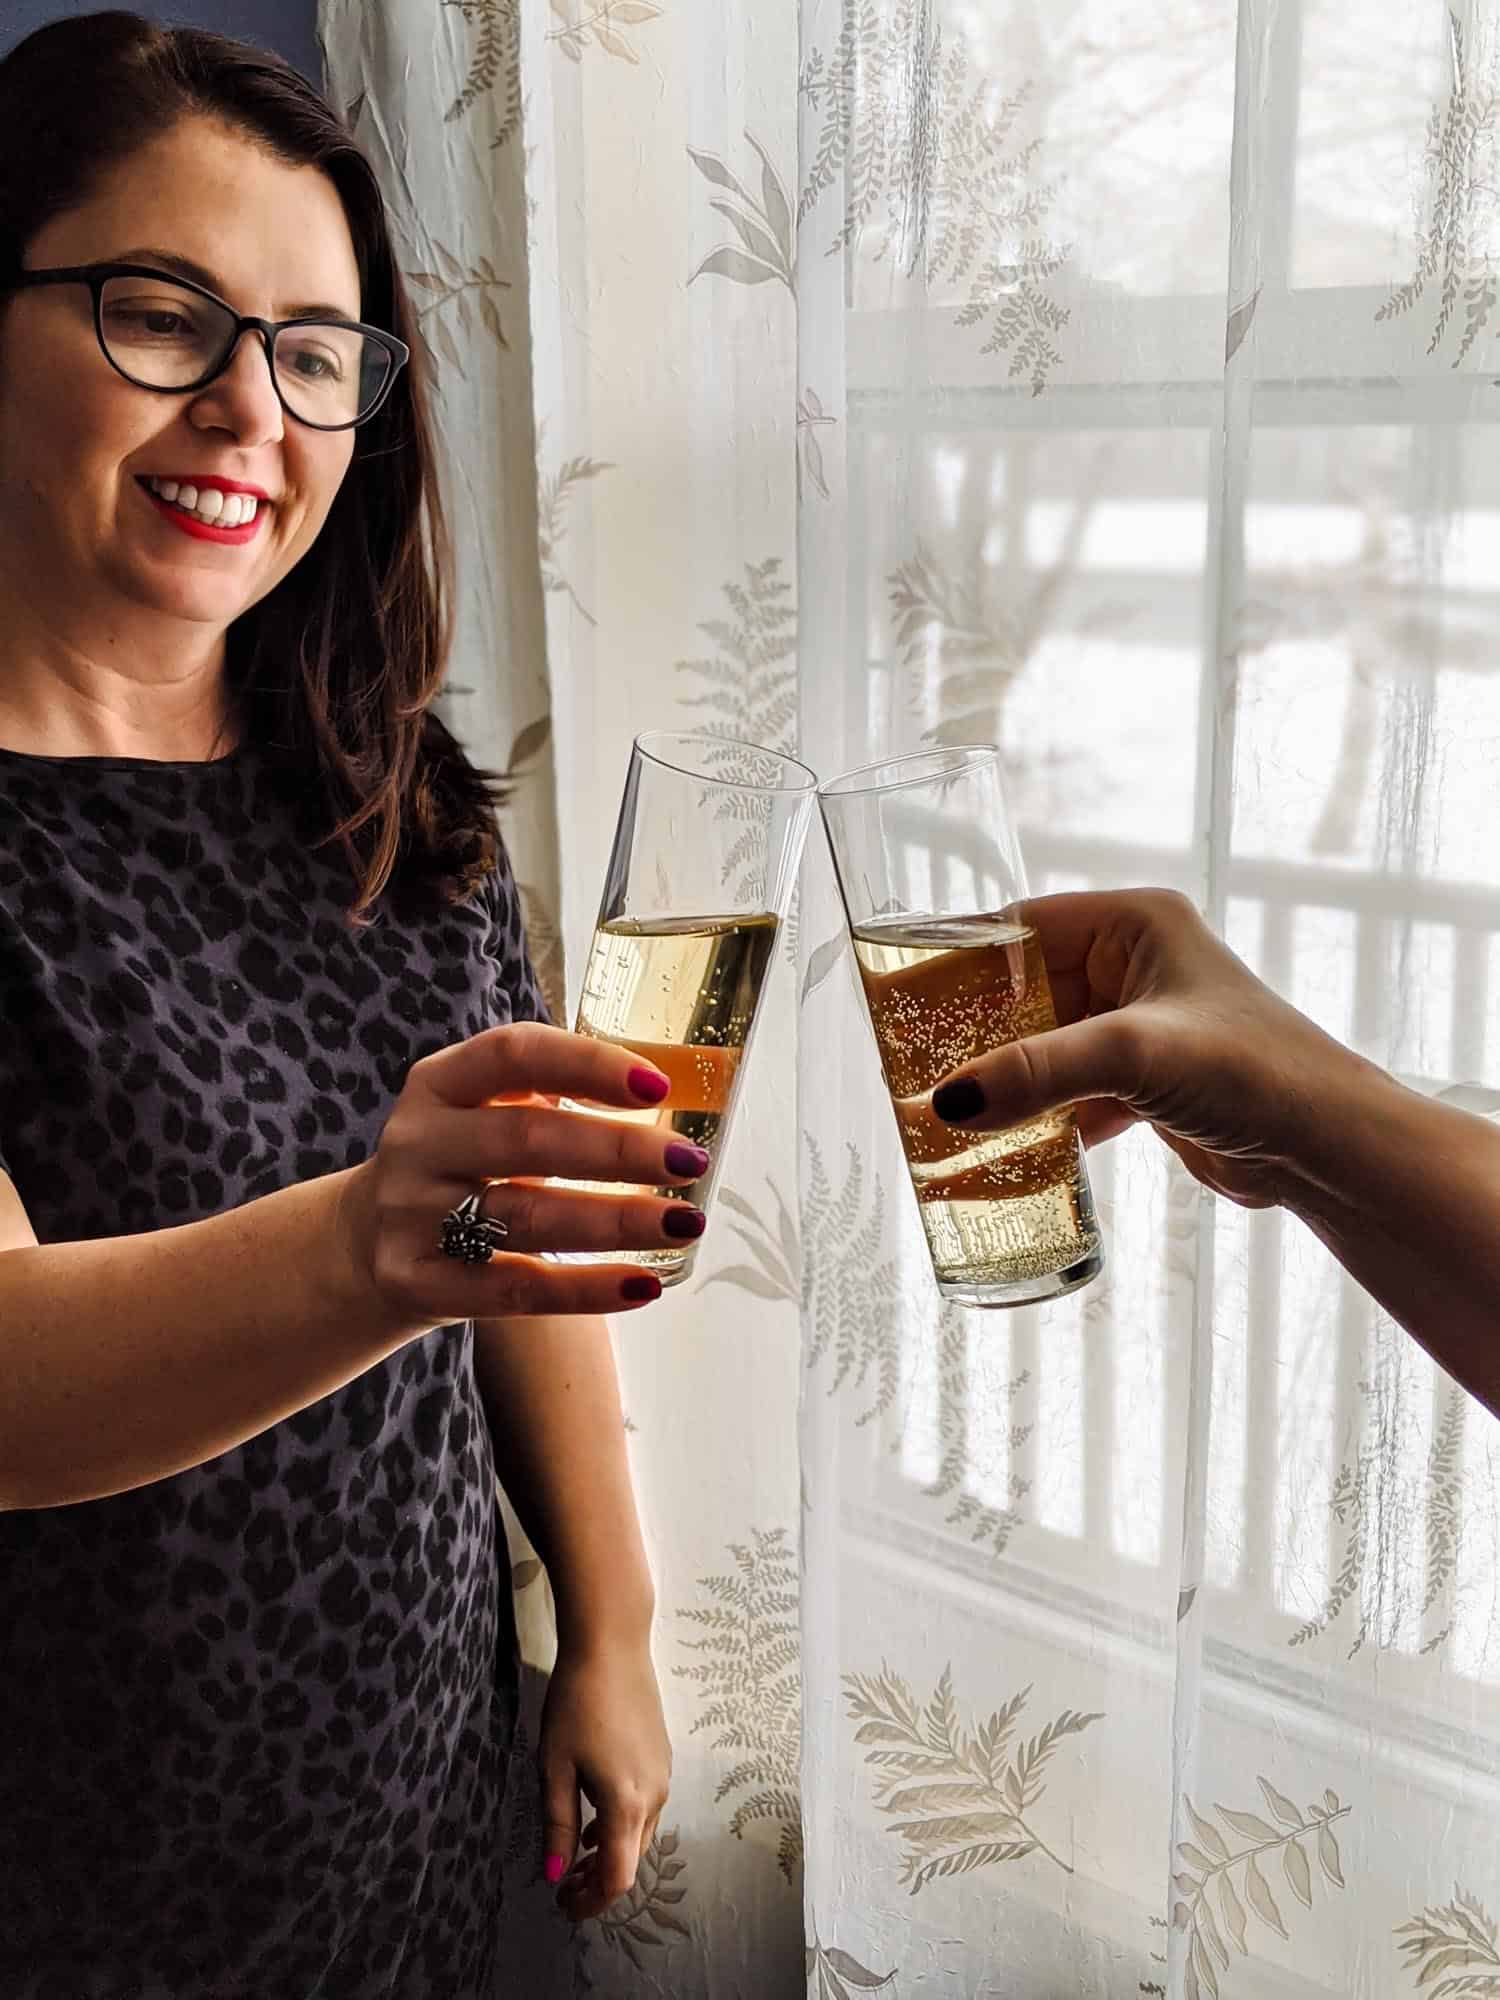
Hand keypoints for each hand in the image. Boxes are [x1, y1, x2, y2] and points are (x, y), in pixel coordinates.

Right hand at [333, 1022, 709, 1333]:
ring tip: (684, 1222)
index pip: (514, 1055)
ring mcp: (411, 1215)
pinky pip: (513, 1290)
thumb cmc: (461, 1163)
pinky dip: (584, 1289)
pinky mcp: (417, 1282)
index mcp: (440, 1082)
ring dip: (615, 1220)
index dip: (587, 1065)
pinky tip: (642, 1284)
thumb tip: (674, 1095)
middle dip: (616, 1150)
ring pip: (525, 1217)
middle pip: (526, 1140)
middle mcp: (418, 1142)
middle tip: (687, 1161)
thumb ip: (555, 1096)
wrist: (364, 1244)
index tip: (657, 1084)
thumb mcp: (484, 1112)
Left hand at [539, 1637, 671, 1921]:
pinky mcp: (662, 1757)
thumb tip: (556, 1874)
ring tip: (576, 1854)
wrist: (613, 1645)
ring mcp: (663, 1775)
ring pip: (639, 1835)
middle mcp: (655, 1796)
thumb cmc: (577, 1703)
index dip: (590, 1903)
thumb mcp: (555, 1767)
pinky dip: (621, 1825)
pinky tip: (595, 1814)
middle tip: (562, 1885)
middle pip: (631, 1861)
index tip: (562, 1906)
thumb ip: (558, 1824)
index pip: (617, 1879)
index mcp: (628, 1805)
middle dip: (598, 1881)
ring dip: (610, 1853)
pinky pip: (645, 1808)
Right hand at [929, 888, 1379, 1210]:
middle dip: (973, 1031)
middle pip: (1024, 990)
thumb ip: (1038, 1072)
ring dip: (1003, 1077)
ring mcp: (1140, 1025)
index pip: (1020, 927)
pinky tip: (1002, 1145)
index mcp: (1134, 923)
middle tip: (910, 1063)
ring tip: (942, 1108)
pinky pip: (1070, 1089)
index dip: (959, 961)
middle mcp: (1134, 964)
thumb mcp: (1135, 1056)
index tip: (900, 996)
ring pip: (1044, 1044)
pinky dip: (1038, 1116)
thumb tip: (947, 1103)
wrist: (1329, 1148)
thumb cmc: (1253, 1071)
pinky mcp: (1147, 1081)